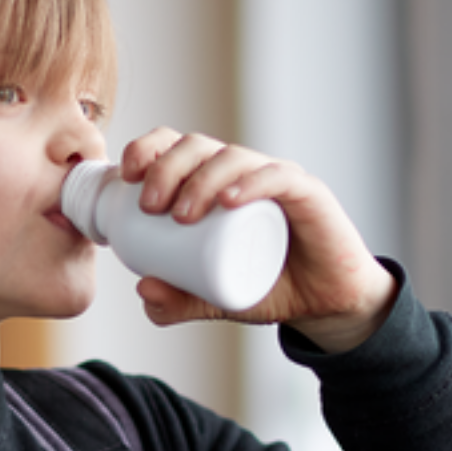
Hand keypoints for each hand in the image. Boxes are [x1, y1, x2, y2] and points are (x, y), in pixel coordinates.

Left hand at [115, 129, 399, 351]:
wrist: (326, 304)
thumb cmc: (272, 287)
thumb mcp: (215, 299)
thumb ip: (179, 300)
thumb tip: (143, 289)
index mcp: (215, 183)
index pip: (176, 147)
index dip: (147, 150)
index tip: (125, 178)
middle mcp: (242, 173)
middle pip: (197, 146)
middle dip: (165, 167)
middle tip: (149, 206)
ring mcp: (274, 179)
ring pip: (232, 157)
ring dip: (200, 179)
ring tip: (181, 215)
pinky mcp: (307, 193)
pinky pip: (277, 177)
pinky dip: (250, 183)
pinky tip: (229, 200)